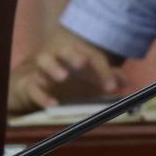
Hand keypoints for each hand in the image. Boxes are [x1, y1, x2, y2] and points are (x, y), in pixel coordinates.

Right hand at [6, 36, 121, 113]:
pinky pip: (33, 88)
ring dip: (53, 67)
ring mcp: (43, 71)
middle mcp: (60, 59)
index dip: (103, 72)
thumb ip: (110, 79)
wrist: (39, 89)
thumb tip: (125, 81)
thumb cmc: (71, 83)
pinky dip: (41, 95)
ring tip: (63, 76)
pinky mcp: (30, 85)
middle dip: (74, 55)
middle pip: (66, 51)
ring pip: (44, 61)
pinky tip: (52, 104)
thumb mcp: (92, 81)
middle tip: (82, 63)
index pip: (92, 58)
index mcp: (78, 56)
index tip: (111, 87)